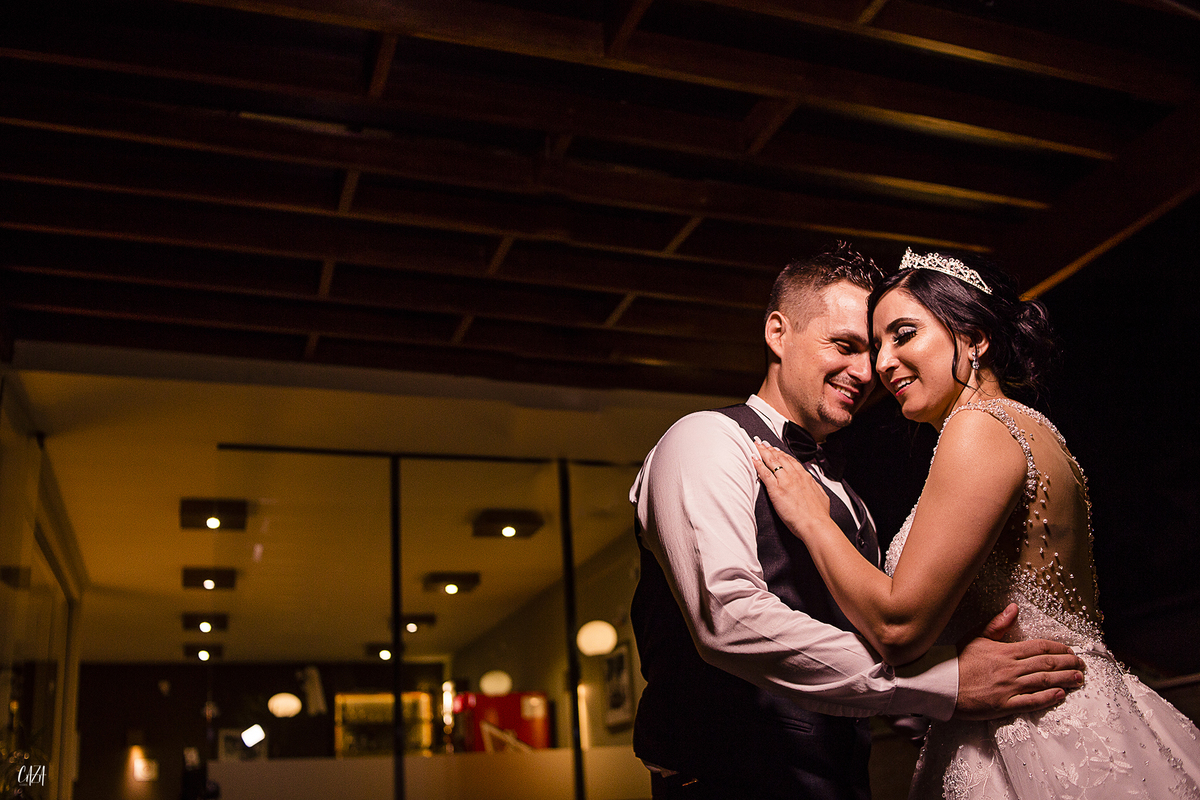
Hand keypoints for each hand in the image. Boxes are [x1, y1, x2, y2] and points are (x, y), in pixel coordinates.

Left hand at [752, 440, 831, 537]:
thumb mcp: (821, 496)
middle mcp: (795, 476)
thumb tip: (813, 484)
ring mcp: (785, 481)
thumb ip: (815, 487)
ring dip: (762, 452)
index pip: (792, 461)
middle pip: (780, 458)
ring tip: (756, 446)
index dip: (782, 454)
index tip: (777, 450)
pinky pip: (764, 473)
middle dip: (770, 449)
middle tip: (763, 444)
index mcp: (805, 477)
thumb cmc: (819, 515)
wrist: (815, 524)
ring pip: (771, 461)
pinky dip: (758, 464)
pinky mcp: (776, 489)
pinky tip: (753, 458)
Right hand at [954, 604, 1084, 719]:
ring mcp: (1008, 687)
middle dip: (1068, 663)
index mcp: (1005, 651)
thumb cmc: (957, 661)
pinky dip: (1047, 698)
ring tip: (1078, 678)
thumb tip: (1013, 608)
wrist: (941, 684)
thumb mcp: (976, 637)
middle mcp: (1010, 669)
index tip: (1070, 650)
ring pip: (1043, 682)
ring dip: (1064, 679)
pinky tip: (1060, 695)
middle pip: (1046, 664)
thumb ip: (997, 624)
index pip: (1039, 647)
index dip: (1058, 648)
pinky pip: (1031, 701)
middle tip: (1081, 664)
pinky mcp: (1004, 705)